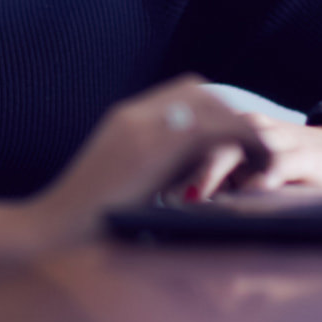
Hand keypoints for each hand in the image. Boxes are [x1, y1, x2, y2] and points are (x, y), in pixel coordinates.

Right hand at [29, 77, 267, 246]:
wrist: (58, 231)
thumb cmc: (90, 223)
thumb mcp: (123, 186)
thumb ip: (151, 170)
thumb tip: (189, 181)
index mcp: (124, 122)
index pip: (179, 94)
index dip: (211, 109)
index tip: (232, 135)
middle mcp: (132, 114)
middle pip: (195, 89)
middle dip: (229, 112)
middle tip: (253, 142)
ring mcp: (139, 126)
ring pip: (207, 104)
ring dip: (238, 124)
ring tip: (262, 154)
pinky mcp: (149, 146)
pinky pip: (209, 127)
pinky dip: (241, 139)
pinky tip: (257, 162)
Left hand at [166, 113, 321, 202]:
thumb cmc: (287, 165)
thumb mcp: (246, 171)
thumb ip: (214, 180)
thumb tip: (169, 202)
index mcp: (227, 128)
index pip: (187, 137)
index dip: (161, 159)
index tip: (139, 186)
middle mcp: (245, 129)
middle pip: (203, 141)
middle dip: (178, 167)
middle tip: (157, 195)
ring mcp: (273, 139)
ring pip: (236, 149)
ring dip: (212, 174)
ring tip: (193, 199)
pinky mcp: (303, 155)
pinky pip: (278, 163)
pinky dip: (261, 177)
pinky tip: (248, 193)